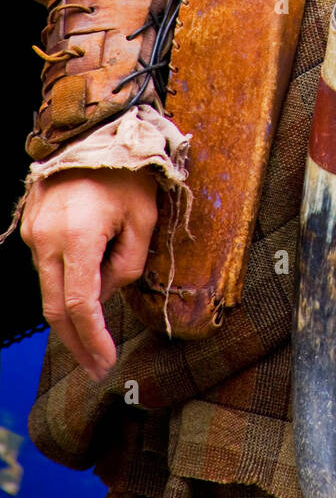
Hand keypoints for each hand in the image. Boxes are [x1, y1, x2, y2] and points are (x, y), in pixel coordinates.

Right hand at [21, 167, 157, 381]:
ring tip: (95, 337)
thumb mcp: (144, 218)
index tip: (106, 362)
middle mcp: (46, 238)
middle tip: (96, 368)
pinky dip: (64, 285)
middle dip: (76, 342)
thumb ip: (129, 264)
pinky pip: (47, 265)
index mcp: (77, 236)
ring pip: (49, 287)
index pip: (80, 304)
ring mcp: (33, 231)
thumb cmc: (126, 170)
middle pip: (55, 308)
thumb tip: (109, 293)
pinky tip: (85, 296)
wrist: (92, 129)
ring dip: (71, 314)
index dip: (92, 339)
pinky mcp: (30, 225)